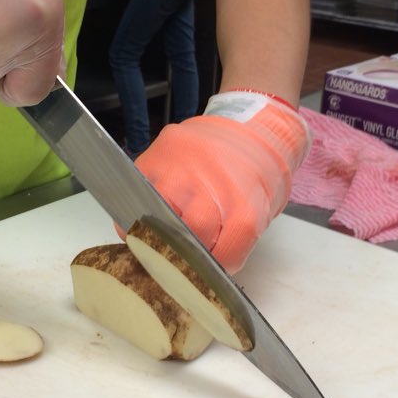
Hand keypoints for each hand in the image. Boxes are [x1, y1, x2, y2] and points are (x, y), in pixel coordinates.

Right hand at [135, 91, 310, 272]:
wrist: (252, 126)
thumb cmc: (257, 174)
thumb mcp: (261, 210)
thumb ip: (236, 239)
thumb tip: (207, 268)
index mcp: (245, 208)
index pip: (222, 258)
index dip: (214, 269)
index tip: (208, 271)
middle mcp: (210, 190)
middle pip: (188, 239)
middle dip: (187, 252)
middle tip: (184, 255)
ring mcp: (179, 172)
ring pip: (158, 219)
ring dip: (159, 232)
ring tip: (162, 237)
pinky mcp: (156, 157)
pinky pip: (136, 195)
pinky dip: (136, 212)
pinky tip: (145, 219)